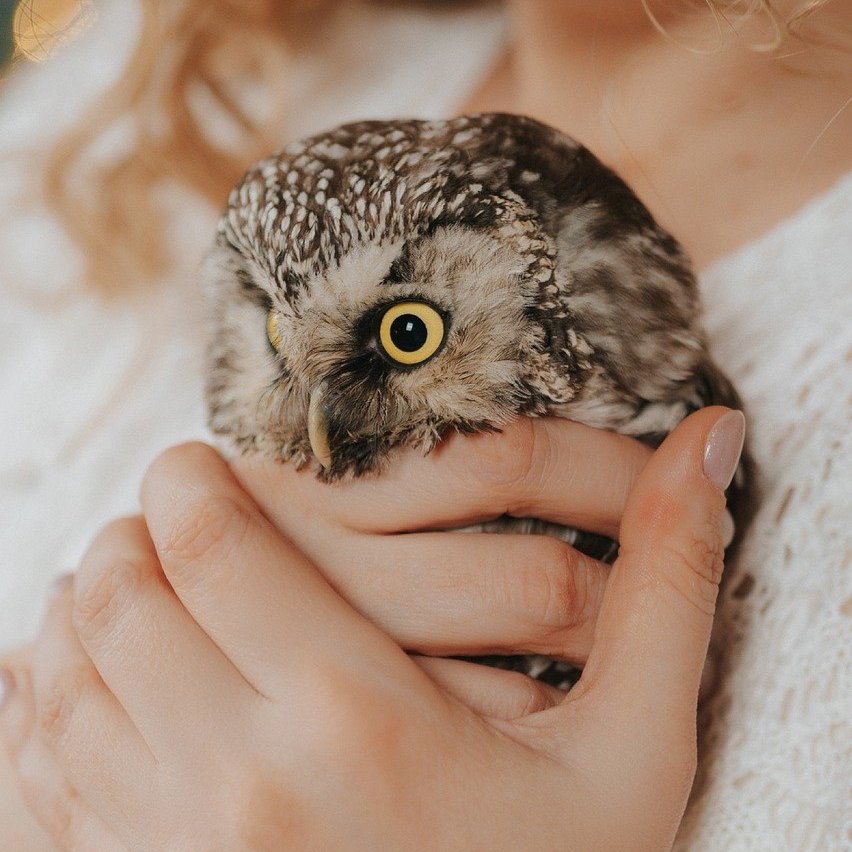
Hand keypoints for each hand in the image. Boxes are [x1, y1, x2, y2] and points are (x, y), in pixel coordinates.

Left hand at [0, 407, 743, 849]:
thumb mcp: (633, 758)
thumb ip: (668, 592)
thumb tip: (713, 442)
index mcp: (352, 722)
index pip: (210, 538)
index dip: (192, 478)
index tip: (204, 465)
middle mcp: (232, 784)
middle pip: (119, 589)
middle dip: (135, 533)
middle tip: (177, 525)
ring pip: (62, 669)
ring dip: (87, 608)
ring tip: (143, 593)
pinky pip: (29, 766)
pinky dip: (42, 701)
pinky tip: (94, 689)